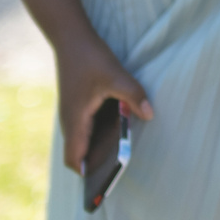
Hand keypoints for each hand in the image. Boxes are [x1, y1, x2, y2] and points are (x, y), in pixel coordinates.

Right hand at [55, 32, 152, 171]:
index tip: (103, 182)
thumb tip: (149, 115)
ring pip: (82, 141)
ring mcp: (71, 113)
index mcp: (75, 120)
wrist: (70, 37)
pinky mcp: (77, 105)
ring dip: (97, 150)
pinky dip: (97, 136)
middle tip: (117, 174)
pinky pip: (85, 129)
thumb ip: (133, 95)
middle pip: (79, 154)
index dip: (86, 173)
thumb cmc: (89, 57)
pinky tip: (117, 131)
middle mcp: (69, 121)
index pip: (74, 159)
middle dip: (96, 166)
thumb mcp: (115, 75)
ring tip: (119, 157)